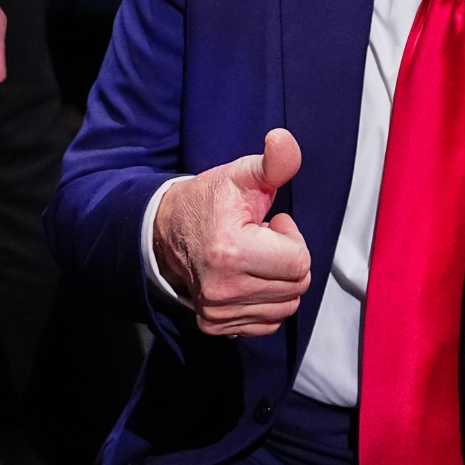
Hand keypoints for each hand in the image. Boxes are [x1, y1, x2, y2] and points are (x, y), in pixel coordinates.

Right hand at [153, 129, 311, 337]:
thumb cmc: (211, 201)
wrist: (165, 231)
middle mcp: (222, 289)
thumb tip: (283, 139)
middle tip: (263, 241)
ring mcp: (216, 312)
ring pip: (285, 307)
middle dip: (288, 260)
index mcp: (231, 251)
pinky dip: (267, 302)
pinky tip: (249, 279)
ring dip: (278, 282)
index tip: (270, 224)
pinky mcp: (213, 325)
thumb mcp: (243, 174)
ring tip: (255, 258)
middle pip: (296, 286)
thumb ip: (274, 162)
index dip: (292, 239)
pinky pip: (267, 323)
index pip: (299, 263)